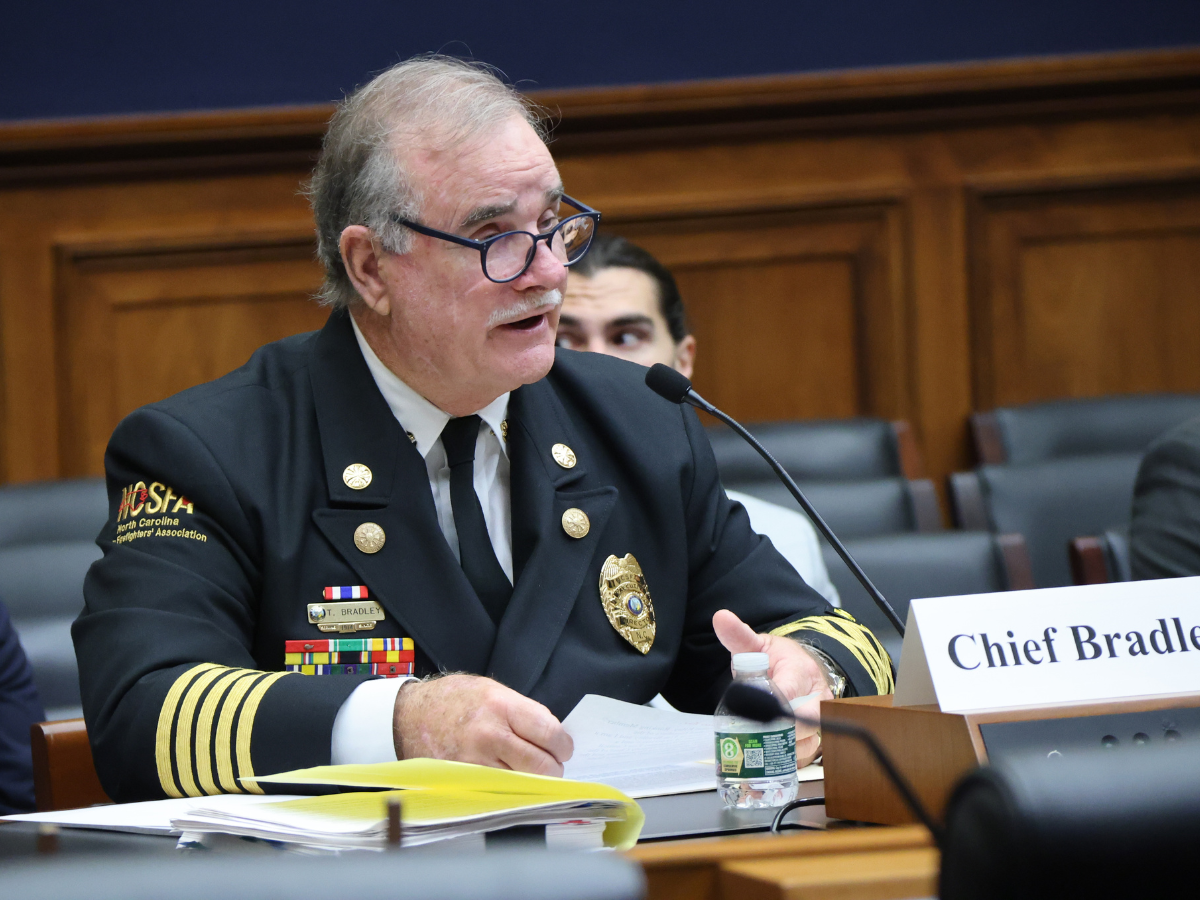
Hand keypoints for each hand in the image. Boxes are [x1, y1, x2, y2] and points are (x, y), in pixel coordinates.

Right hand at [392, 673, 573, 775]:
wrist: (408, 716)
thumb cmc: (453, 700)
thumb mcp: (491, 690)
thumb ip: (523, 711)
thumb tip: (553, 734)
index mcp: (500, 705)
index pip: (549, 732)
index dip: (563, 744)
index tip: (564, 748)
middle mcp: (490, 735)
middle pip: (542, 765)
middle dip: (554, 767)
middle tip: (553, 764)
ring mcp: (476, 762)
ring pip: (524, 783)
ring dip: (534, 781)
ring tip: (531, 771)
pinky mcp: (465, 781)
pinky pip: (501, 792)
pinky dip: (512, 789)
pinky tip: (510, 780)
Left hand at [713, 609, 831, 766]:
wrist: (801, 670)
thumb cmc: (780, 660)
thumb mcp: (760, 645)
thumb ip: (739, 636)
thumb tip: (721, 617)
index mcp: (802, 672)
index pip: (789, 690)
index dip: (772, 704)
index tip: (754, 711)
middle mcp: (818, 698)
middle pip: (804, 723)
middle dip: (778, 732)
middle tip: (751, 735)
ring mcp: (821, 720)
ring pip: (806, 744)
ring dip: (781, 750)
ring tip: (756, 747)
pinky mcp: (818, 739)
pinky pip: (805, 757)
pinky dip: (786, 760)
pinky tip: (767, 760)